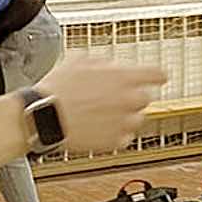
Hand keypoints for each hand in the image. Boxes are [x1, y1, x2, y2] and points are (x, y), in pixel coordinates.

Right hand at [36, 55, 166, 151]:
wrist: (42, 117)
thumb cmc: (57, 88)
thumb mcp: (79, 60)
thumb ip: (103, 62)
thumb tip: (111, 65)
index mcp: (123, 77)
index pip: (156, 74)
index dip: (157, 75)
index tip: (159, 77)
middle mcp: (129, 100)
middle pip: (146, 98)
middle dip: (133, 96)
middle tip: (114, 98)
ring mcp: (124, 122)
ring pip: (138, 118)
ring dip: (125, 116)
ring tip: (101, 114)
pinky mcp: (116, 140)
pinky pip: (125, 136)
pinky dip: (115, 133)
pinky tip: (98, 127)